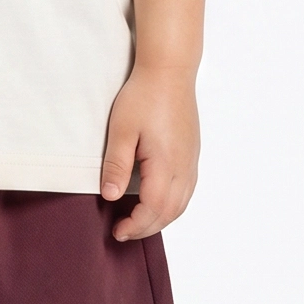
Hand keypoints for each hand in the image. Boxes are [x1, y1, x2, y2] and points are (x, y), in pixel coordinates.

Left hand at [99, 64, 199, 240]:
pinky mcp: (192, 154)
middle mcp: (184, 167)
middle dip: (147, 227)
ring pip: (182, 203)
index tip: (117, 231)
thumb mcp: (121, 130)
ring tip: (137, 221)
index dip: (136, 226)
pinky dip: (171, 205)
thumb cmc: (144, 96)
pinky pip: (186, 190)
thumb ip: (116, 165)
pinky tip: (156, 202)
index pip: (154, 209)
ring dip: (160, 218)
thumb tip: (111, 196)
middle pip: (171, 212)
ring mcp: (191, 161)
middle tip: (123, 232)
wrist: (170, 71)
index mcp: (167, 163)